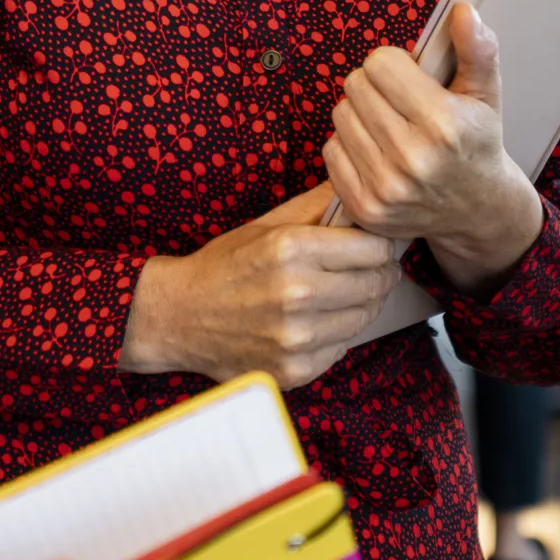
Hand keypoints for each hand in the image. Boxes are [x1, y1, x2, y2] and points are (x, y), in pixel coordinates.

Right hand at [118, 183, 400, 390]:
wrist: (178, 317)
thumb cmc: (225, 265)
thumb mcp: (267, 225)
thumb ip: (318, 205)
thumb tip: (362, 189)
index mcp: (290, 249)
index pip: (374, 249)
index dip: (381, 245)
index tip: (375, 245)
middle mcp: (296, 294)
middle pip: (376, 284)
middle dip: (378, 273)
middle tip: (367, 269)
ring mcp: (296, 337)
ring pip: (364, 318)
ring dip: (361, 304)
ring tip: (341, 293)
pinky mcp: (295, 370)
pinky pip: (342, 348)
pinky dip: (338, 334)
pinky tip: (318, 321)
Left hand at [322, 4, 543, 290]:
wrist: (477, 211)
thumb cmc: (477, 143)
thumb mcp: (486, 94)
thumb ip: (477, 49)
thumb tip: (464, 11)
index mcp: (444, 124)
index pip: (380, 63)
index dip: (395, 64)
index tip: (411, 79)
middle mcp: (413, 158)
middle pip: (356, 85)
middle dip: (376, 86)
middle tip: (399, 102)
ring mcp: (385, 187)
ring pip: (341, 115)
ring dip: (361, 114)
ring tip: (389, 126)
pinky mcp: (364, 208)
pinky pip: (331, 150)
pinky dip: (349, 145)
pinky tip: (377, 152)